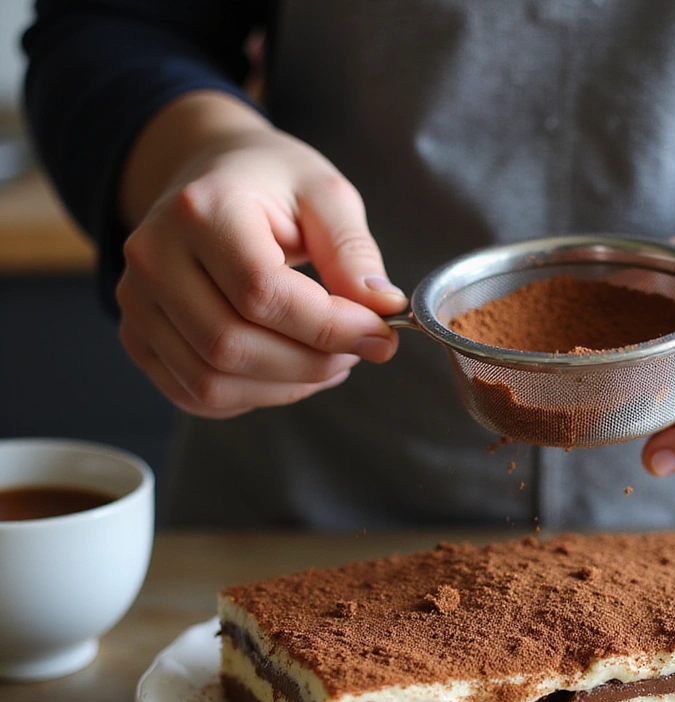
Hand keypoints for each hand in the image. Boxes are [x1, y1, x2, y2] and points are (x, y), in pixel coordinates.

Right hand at [116, 92, 405, 417]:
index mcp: (201, 210)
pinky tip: (289, 370)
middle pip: (233, 346)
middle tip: (358, 349)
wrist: (210, 177)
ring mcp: (137, 301)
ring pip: (213, 382)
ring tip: (329, 360)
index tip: (381, 333)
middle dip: (312, 363)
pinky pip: (196, 395)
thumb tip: (383, 308)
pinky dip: (254, 396)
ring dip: (287, 386)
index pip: (263, 294)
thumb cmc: (271, 186)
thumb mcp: (324, 195)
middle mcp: (153, 257)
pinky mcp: (138, 336)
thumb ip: (353, 252)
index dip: (330, 328)